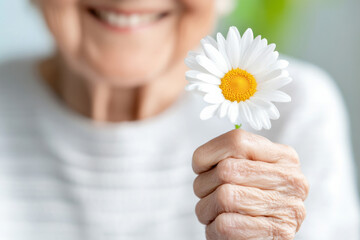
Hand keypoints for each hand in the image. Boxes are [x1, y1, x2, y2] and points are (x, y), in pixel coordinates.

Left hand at [193, 129, 308, 239]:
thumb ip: (230, 156)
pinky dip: (214, 228)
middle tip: (207, 194)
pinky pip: (226, 225)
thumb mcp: (245, 169)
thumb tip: (201, 159)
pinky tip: (222, 227)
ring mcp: (288, 208)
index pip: (236, 141)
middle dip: (205, 184)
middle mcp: (291, 179)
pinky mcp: (277, 234)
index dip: (208, 153)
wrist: (264, 239)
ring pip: (224, 197)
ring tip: (215, 212)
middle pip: (226, 170)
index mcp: (283, 156)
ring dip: (207, 208)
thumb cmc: (250, 200)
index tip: (201, 167)